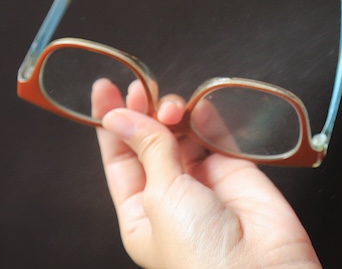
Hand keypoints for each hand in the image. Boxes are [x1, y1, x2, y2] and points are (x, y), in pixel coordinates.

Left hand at [92, 79, 320, 268]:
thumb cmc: (201, 254)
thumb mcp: (160, 196)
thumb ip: (148, 148)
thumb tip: (121, 117)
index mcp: (142, 212)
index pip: (119, 159)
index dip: (111, 124)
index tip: (105, 90)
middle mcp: (172, 195)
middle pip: (150, 141)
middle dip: (143, 112)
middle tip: (141, 89)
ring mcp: (205, 181)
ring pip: (183, 134)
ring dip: (174, 114)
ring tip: (172, 109)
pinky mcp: (237, 169)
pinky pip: (218, 135)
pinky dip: (208, 117)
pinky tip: (199, 107)